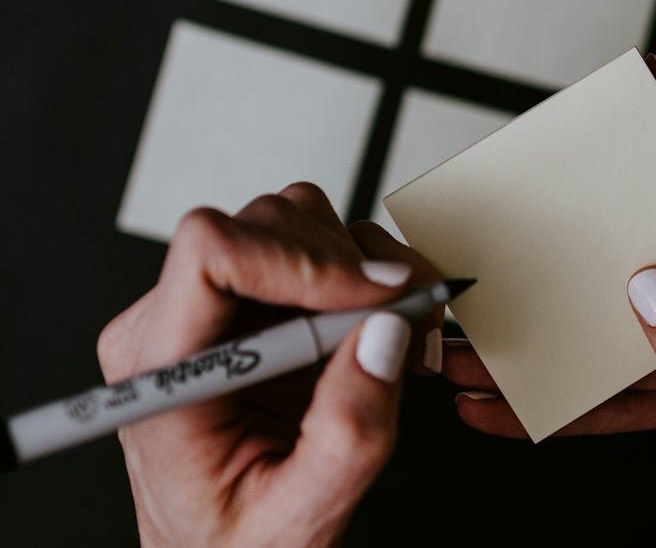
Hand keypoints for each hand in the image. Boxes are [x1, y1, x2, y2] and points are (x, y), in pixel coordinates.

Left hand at [97, 182, 443, 547]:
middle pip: (266, 226)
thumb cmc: (235, 545)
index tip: (375, 295)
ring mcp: (217, 303)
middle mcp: (177, 322)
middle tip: (410, 319)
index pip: (209, 255)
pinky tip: (388, 324)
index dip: (300, 259)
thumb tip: (385, 332)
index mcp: (164, 373)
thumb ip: (347, 435)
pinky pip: (318, 241)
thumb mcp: (298, 520)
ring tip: (402, 328)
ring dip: (366, 266)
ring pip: (297, 220)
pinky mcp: (257, 295)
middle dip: (352, 269)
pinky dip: (369, 271)